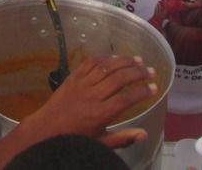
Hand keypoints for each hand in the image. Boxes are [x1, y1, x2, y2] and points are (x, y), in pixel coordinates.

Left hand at [20, 56, 155, 149]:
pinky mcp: (73, 76)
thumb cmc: (75, 138)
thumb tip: (144, 134)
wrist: (46, 129)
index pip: (126, 99)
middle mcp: (92, 95)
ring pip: (106, 67)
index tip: (155, 87)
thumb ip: (122, 138)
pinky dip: (104, 58)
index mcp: (100, 114)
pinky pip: (91, 62)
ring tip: (138, 60)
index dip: (142, 92)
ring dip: (123, 61)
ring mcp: (82, 83)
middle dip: (137, 73)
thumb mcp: (99, 143)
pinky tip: (115, 57)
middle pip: (119, 79)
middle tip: (151, 71)